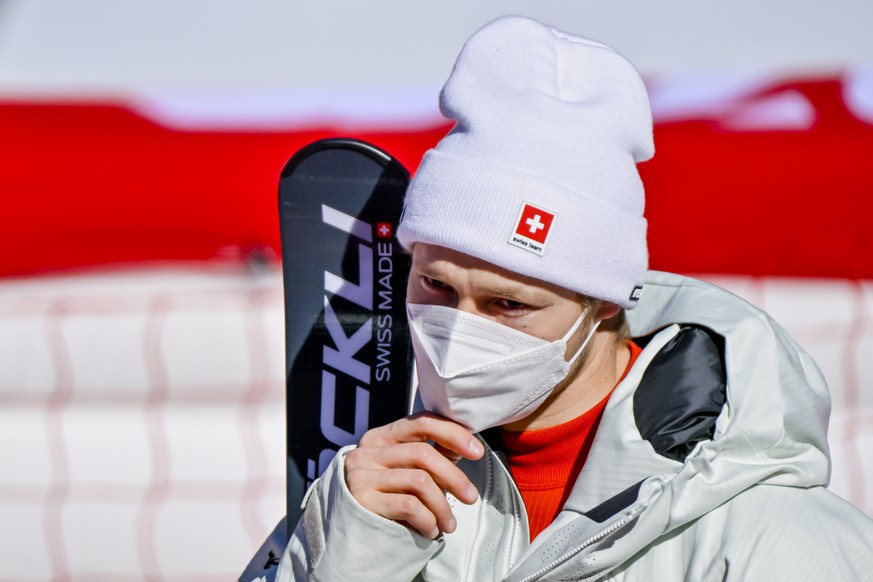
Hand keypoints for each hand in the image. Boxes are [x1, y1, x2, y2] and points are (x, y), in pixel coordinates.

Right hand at [344, 411, 483, 538]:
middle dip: (454, 476)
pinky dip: (427, 520)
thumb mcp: (405, 470)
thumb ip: (431, 454)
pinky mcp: (362, 501)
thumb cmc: (385, 498)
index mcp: (381, 436)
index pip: (421, 422)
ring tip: (450, 524)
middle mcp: (368, 451)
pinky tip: (431, 530)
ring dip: (442, 506)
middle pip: (423, 453)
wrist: (349, 534)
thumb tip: (467, 444)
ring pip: (419, 481)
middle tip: (471, 497)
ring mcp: (362, 475)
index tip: (477, 451)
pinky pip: (409, 505)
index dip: (453, 433)